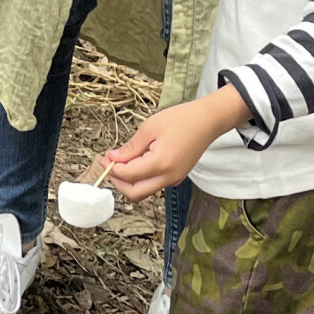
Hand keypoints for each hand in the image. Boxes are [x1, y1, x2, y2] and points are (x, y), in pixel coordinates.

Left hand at [102, 87, 249, 200]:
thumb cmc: (182, 119)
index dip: (112, 168)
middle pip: (134, 194)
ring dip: (129, 182)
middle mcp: (168, 177)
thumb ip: (130, 148)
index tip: (104, 158)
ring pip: (144, 192)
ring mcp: (174, 180)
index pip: (128, 175)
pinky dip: (141, 179)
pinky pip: (154, 185)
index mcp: (161, 164)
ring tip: (122, 163)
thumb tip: (113, 159)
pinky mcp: (177, 178)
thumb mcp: (149, 128)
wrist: (209, 120)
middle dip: (118, 182)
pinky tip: (137, 163)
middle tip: (110, 167)